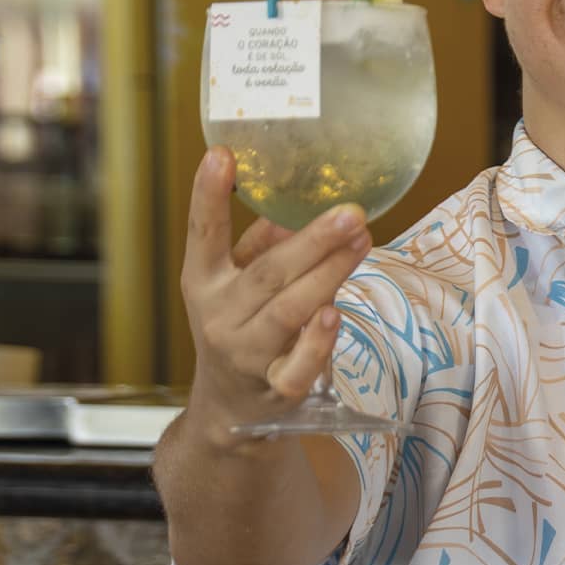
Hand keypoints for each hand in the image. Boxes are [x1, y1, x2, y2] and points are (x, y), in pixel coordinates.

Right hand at [180, 147, 372, 436]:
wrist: (229, 409)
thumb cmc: (240, 327)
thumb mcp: (237, 283)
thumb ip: (262, 244)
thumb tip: (296, 203)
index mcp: (204, 282)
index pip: (203, 234)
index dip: (208, 195)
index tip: (221, 155)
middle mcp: (219, 316)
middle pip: (267, 274)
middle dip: (311, 240)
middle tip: (350, 211)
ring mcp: (245, 355)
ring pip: (288, 311)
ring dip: (328, 275)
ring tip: (361, 241)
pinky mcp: (274, 388)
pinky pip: (297, 365)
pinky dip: (317, 341)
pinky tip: (335, 312)